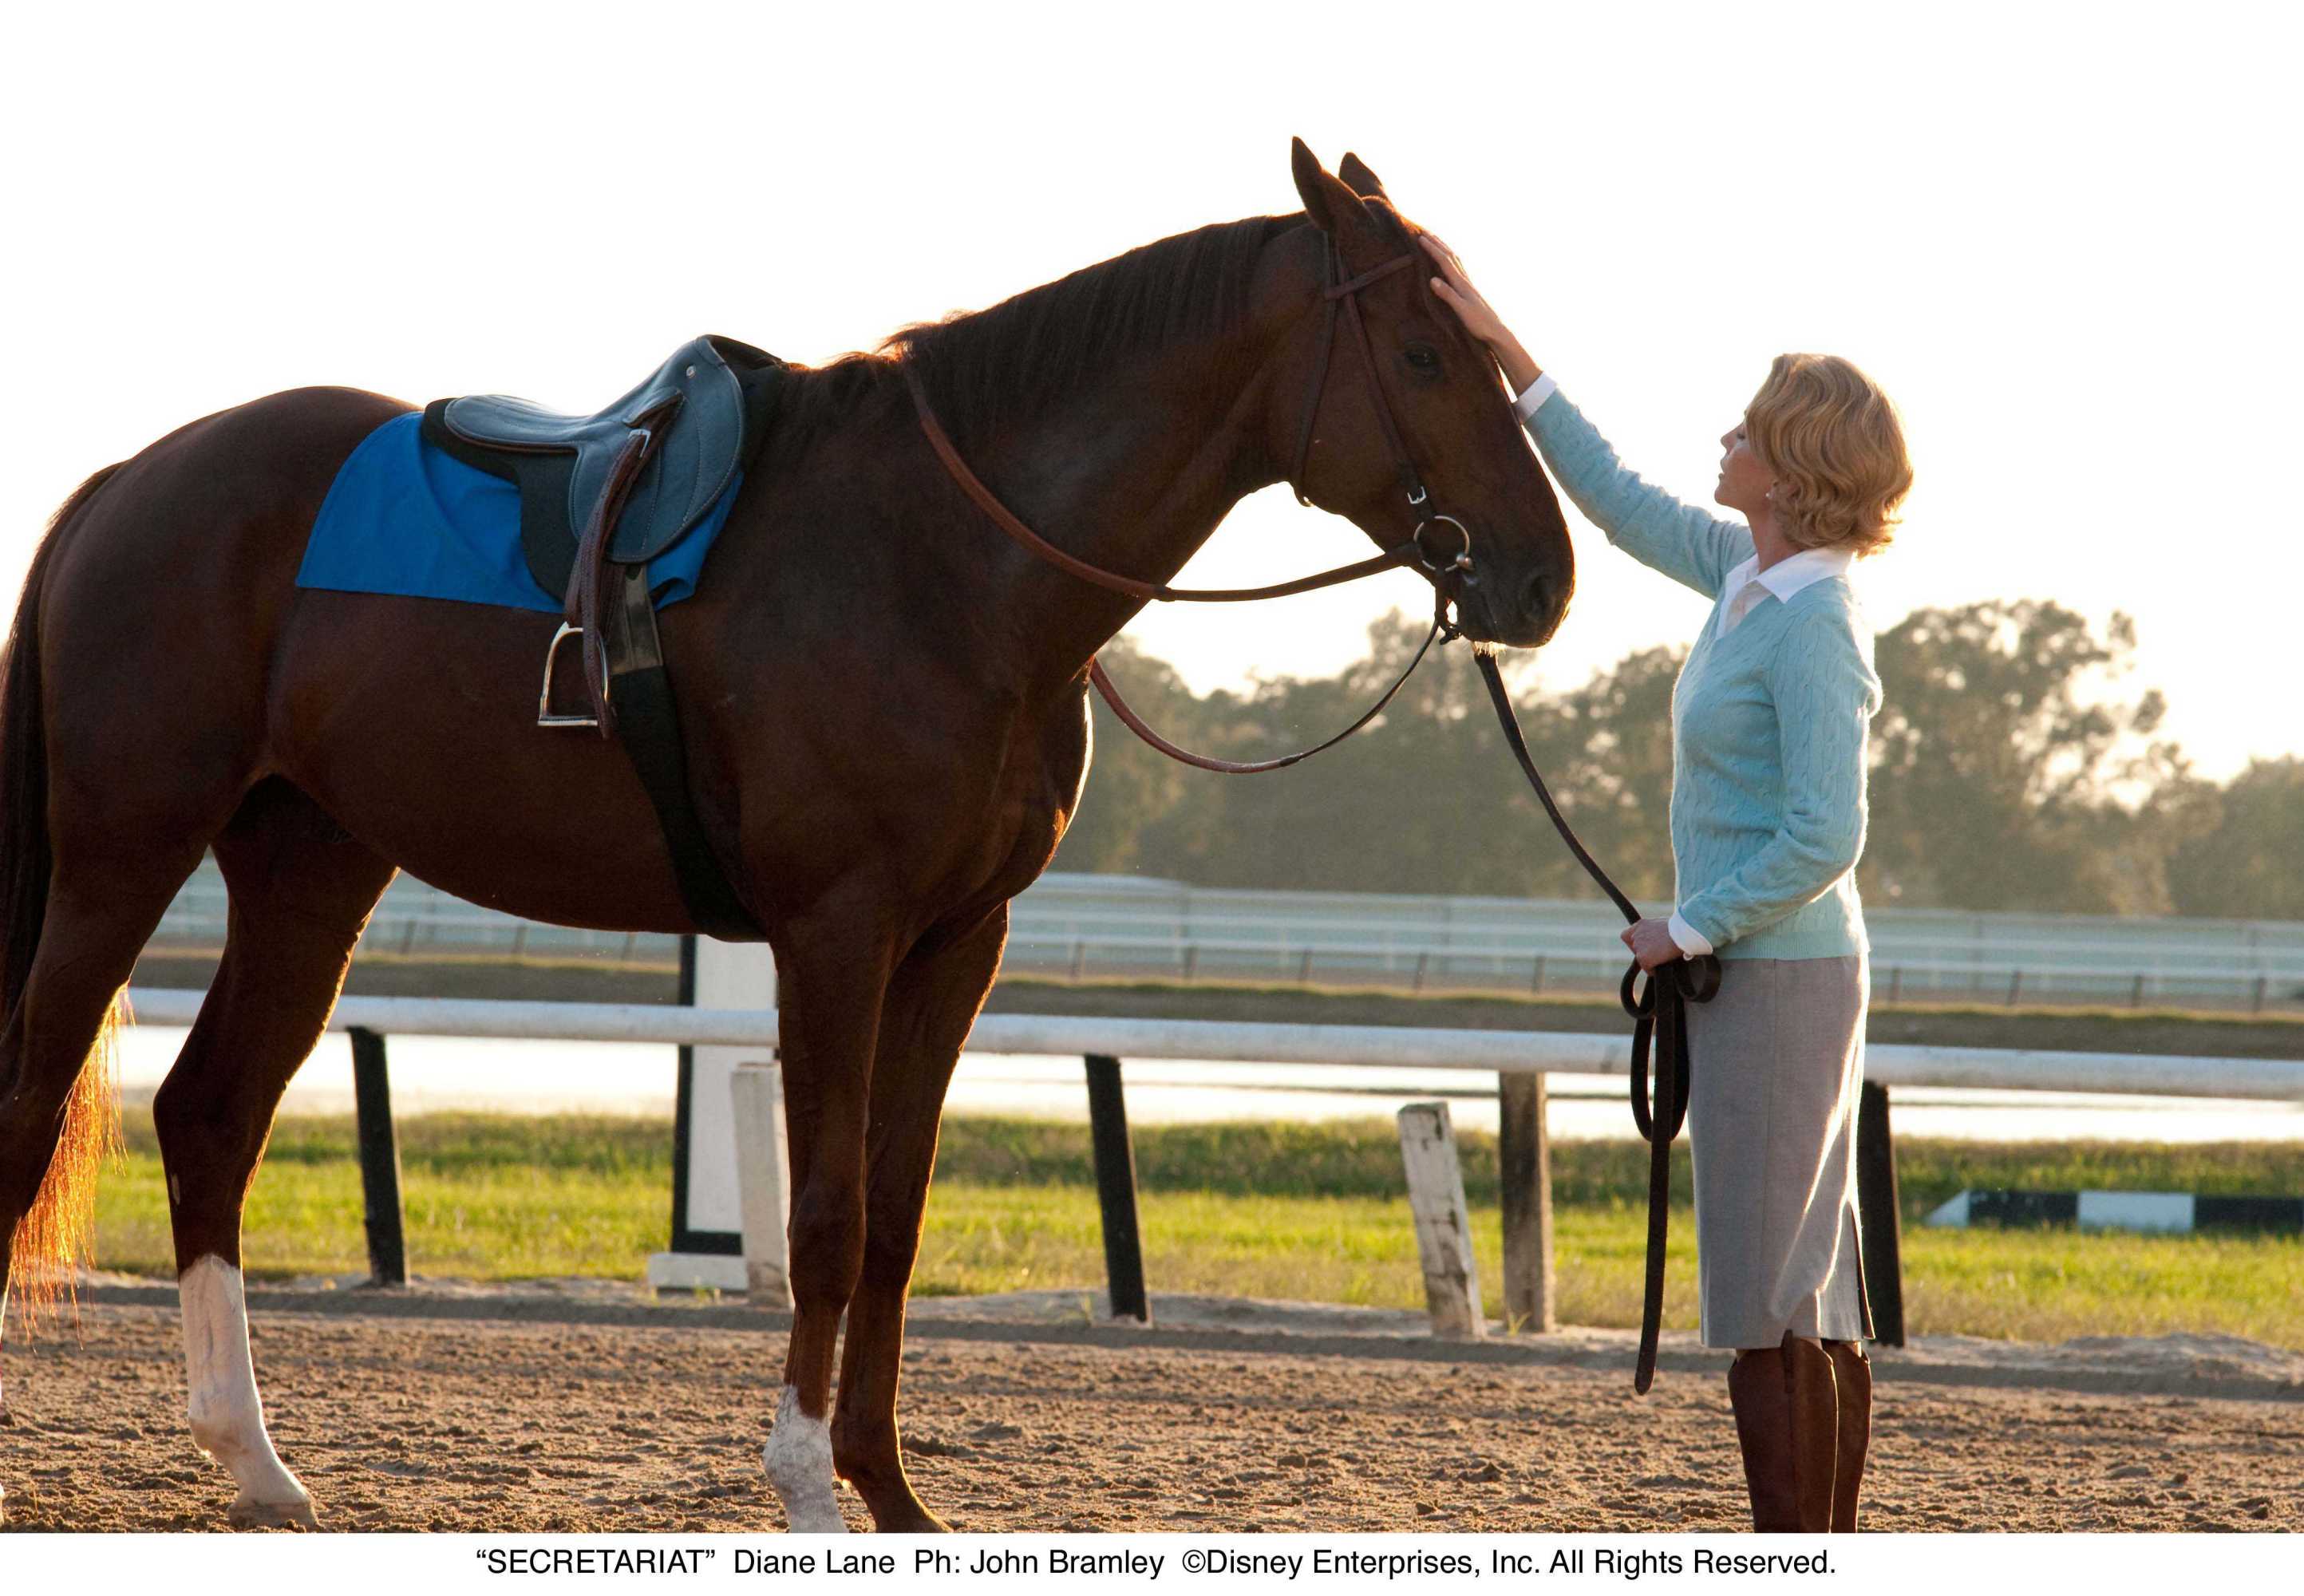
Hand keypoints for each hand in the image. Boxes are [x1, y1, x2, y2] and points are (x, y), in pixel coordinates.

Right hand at [1421, 234, 1537, 390]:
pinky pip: (1458, 268)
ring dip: (1444, 248)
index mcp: (1461, 283)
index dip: (1432, 249)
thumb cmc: (1479, 323)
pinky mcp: (1469, 290)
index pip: (1445, 261)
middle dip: (1438, 243)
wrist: (1496, 330)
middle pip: (1450, 256)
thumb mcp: (1461, 310)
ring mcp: (1468, 284)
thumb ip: (1447, 294)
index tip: (1421, 238)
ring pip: (1455, 260)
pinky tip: (1450, 261)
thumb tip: (1432, 279)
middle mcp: (1465, 280)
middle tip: (1425, 231)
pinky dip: (1451, 259)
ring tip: (1435, 240)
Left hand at [1619, 917, 1685, 972]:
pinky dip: (1652, 970)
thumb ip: (1654, 931)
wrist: (1683, 933)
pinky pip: (1646, 968)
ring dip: (1649, 961)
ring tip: (1661, 960)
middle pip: (1634, 948)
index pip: (1626, 935)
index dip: (1632, 943)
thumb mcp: (1661, 925)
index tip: (1642, 946)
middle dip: (1643, 952)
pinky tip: (1662, 967)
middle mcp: (1636, 935)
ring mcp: (1638, 947)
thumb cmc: (1679, 928)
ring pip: (1640, 959)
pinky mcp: (1643, 958)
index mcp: (1640, 925)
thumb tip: (1657, 939)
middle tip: (1656, 955)